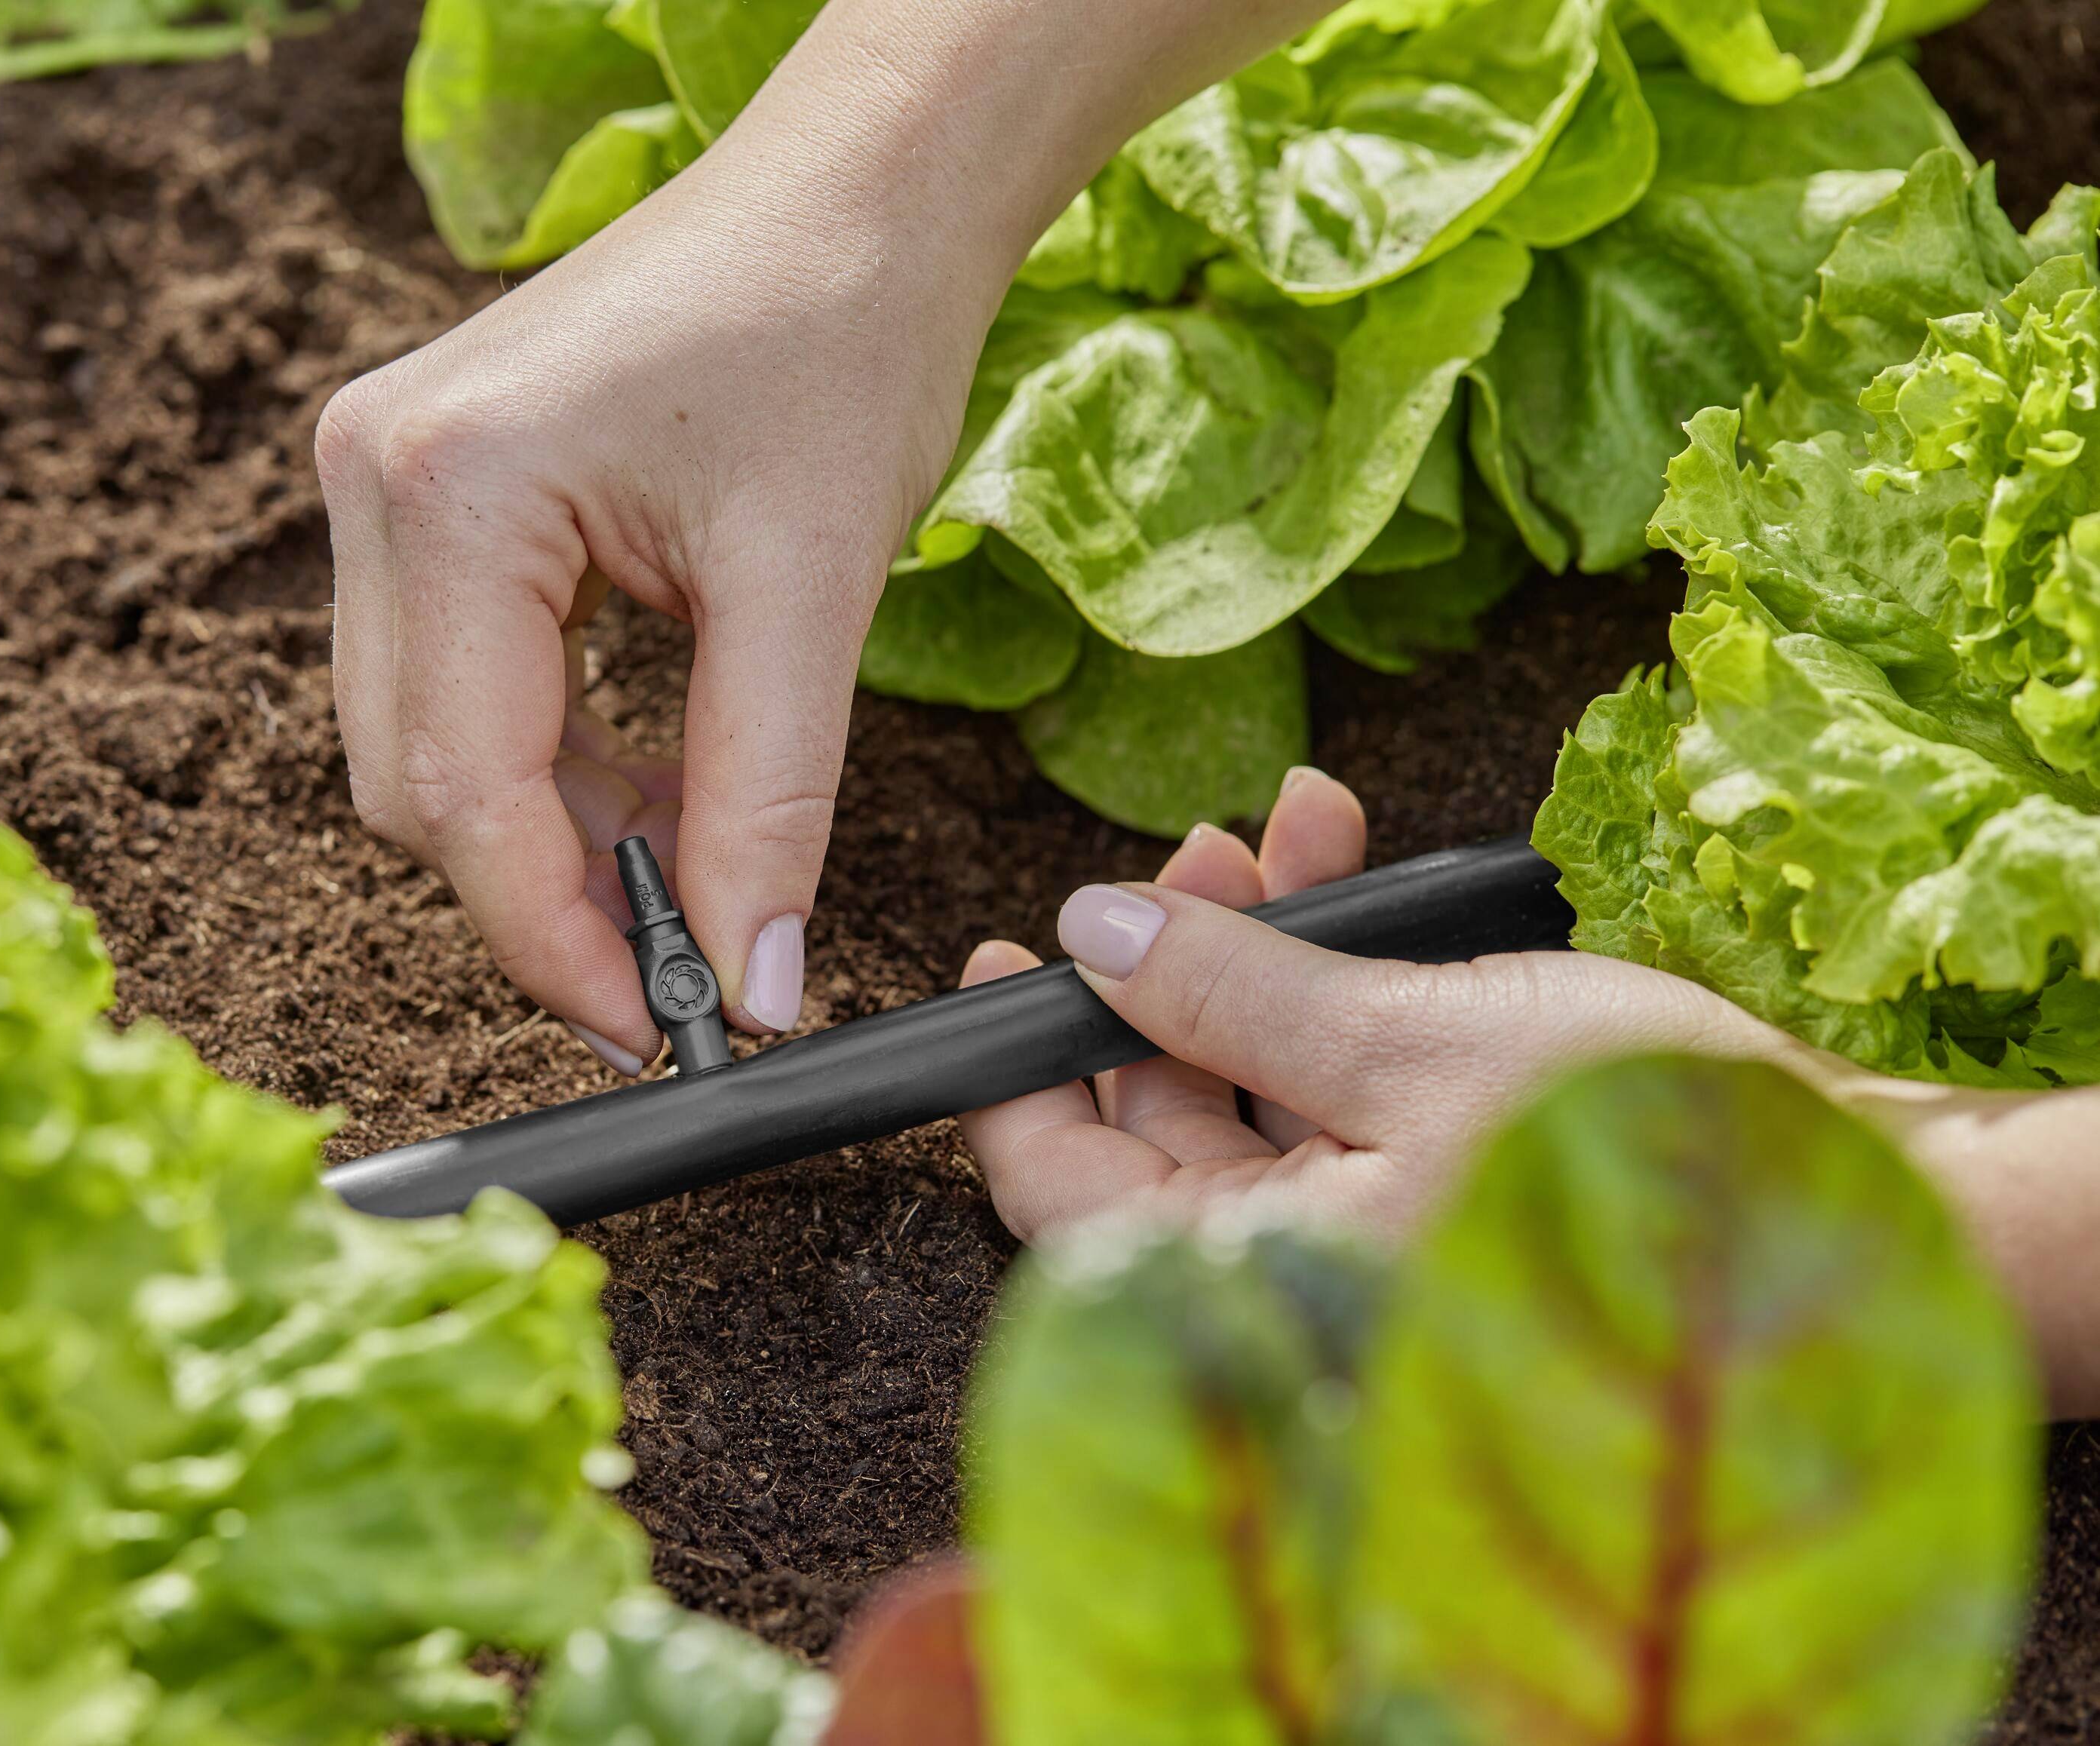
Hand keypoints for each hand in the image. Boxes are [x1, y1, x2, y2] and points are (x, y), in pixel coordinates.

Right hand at [319, 0, 1339, 1075]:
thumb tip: (749, 988)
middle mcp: (376, 478)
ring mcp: (386, 480)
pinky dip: (557, 762)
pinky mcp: (431, 493)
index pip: (463, 788)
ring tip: (700, 865)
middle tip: (688, 967)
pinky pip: (459, 682)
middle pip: (417, 780)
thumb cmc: (841, 332)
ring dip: (557, 833)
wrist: (853, 190)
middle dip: (549, 893)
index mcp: (450, 489)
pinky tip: (661, 789)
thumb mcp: (814, 590)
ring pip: (430, 742)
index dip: (553, 939)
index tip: (650, 1033)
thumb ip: (768, 803)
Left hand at [958, 769, 1822, 1245]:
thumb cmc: (1641, 1138)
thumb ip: (1231, 996)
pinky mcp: (1427, 1184)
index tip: (1001, 958)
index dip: (1016, 1070)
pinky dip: (1333, 984)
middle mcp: (1295, 1280)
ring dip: (1254, 949)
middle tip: (1193, 851)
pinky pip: (1335, 1088)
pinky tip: (1349, 867)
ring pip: (1247, 1087)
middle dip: (1166, 966)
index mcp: (1258, 1290)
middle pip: (1155, 1123)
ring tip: (1285, 827)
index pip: (1063, 1194)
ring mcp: (1362, 1234)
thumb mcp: (1407, 1043)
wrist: (1857, 1185)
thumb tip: (1092, 937)